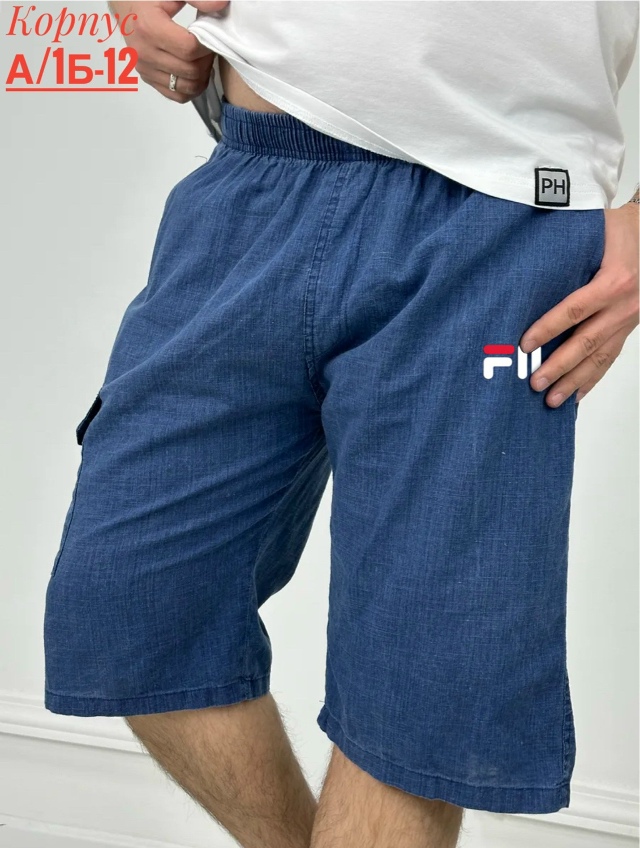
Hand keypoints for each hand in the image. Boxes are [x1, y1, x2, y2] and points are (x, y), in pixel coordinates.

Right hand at [107, 1, 228, 102]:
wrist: (125, 6)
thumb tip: (222, 5)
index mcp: (149, 28)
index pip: (189, 49)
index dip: (206, 46)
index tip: (210, 39)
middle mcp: (145, 53)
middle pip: (190, 71)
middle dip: (206, 62)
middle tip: (208, 50)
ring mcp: (145, 68)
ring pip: (186, 87)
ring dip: (202, 77)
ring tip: (202, 61)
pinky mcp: (147, 78)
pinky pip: (176, 96)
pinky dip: (191, 90)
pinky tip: (195, 75)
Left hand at [519, 203, 638, 406]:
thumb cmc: (617, 229)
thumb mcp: (595, 229)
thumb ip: (566, 249)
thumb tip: (524, 266)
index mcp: (614, 280)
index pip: (575, 309)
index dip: (549, 328)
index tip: (525, 344)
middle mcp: (625, 304)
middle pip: (586, 341)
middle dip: (559, 366)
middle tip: (535, 383)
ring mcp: (629, 319)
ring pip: (600, 357)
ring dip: (574, 381)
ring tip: (552, 400)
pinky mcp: (630, 328)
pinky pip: (610, 357)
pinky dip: (592, 378)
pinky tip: (576, 395)